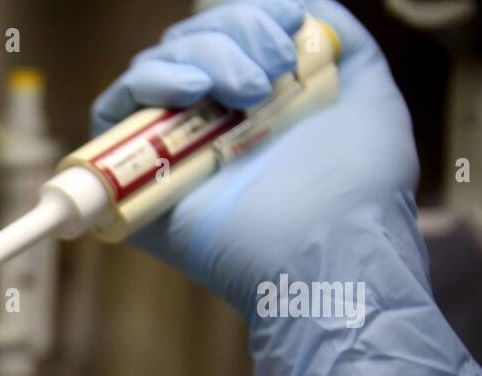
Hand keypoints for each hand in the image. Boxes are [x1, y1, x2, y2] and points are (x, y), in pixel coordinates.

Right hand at [92, 0, 481, 375]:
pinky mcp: (136, 175)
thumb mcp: (367, 90)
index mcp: (261, 98)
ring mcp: (172, 146)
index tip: (286, 28)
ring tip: (244, 91)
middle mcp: (213, 119)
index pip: (231, 32)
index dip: (251, 16)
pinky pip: (115, 109)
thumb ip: (337, 40)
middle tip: (268, 71)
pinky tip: (192, 92)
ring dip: (202, 55)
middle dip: (233, 33)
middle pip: (192, 40)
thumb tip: (298, 6)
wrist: (325, 245)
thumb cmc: (356, 187)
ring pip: (157, 64)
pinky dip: (148, 82)